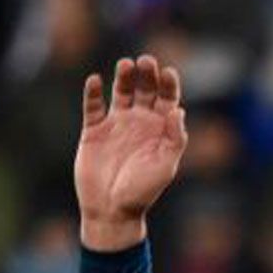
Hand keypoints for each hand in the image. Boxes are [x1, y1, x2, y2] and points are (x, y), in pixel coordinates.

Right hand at [75, 55, 187, 250]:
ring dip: (124, 77)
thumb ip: (175, 139)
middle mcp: (140, 122)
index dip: (169, 84)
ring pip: (121, 92)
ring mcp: (116, 124)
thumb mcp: (165, 166)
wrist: (111, 211)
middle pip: (145, 90)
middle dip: (147, 74)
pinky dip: (94, 93)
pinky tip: (96, 80)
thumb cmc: (142, 192)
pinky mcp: (94, 131)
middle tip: (146, 61)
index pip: (167, 99)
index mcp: (160, 129)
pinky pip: (93, 106)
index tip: (168, 72)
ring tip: (125, 65)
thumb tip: (179, 111)